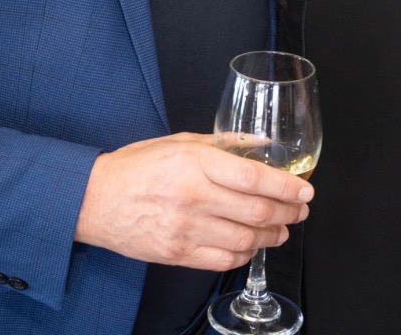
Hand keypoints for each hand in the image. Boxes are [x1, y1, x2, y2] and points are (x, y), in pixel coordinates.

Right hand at [73, 133, 313, 269]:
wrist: (95, 199)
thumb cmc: (136, 166)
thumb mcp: (180, 141)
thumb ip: (223, 143)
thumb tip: (260, 144)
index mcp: (194, 163)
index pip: (254, 178)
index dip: (286, 187)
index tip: (305, 190)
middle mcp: (192, 196)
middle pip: (256, 211)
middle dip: (288, 213)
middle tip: (300, 211)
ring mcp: (185, 228)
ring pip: (244, 238)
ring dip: (272, 236)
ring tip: (282, 230)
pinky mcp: (176, 253)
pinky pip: (223, 259)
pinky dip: (244, 254)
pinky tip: (251, 245)